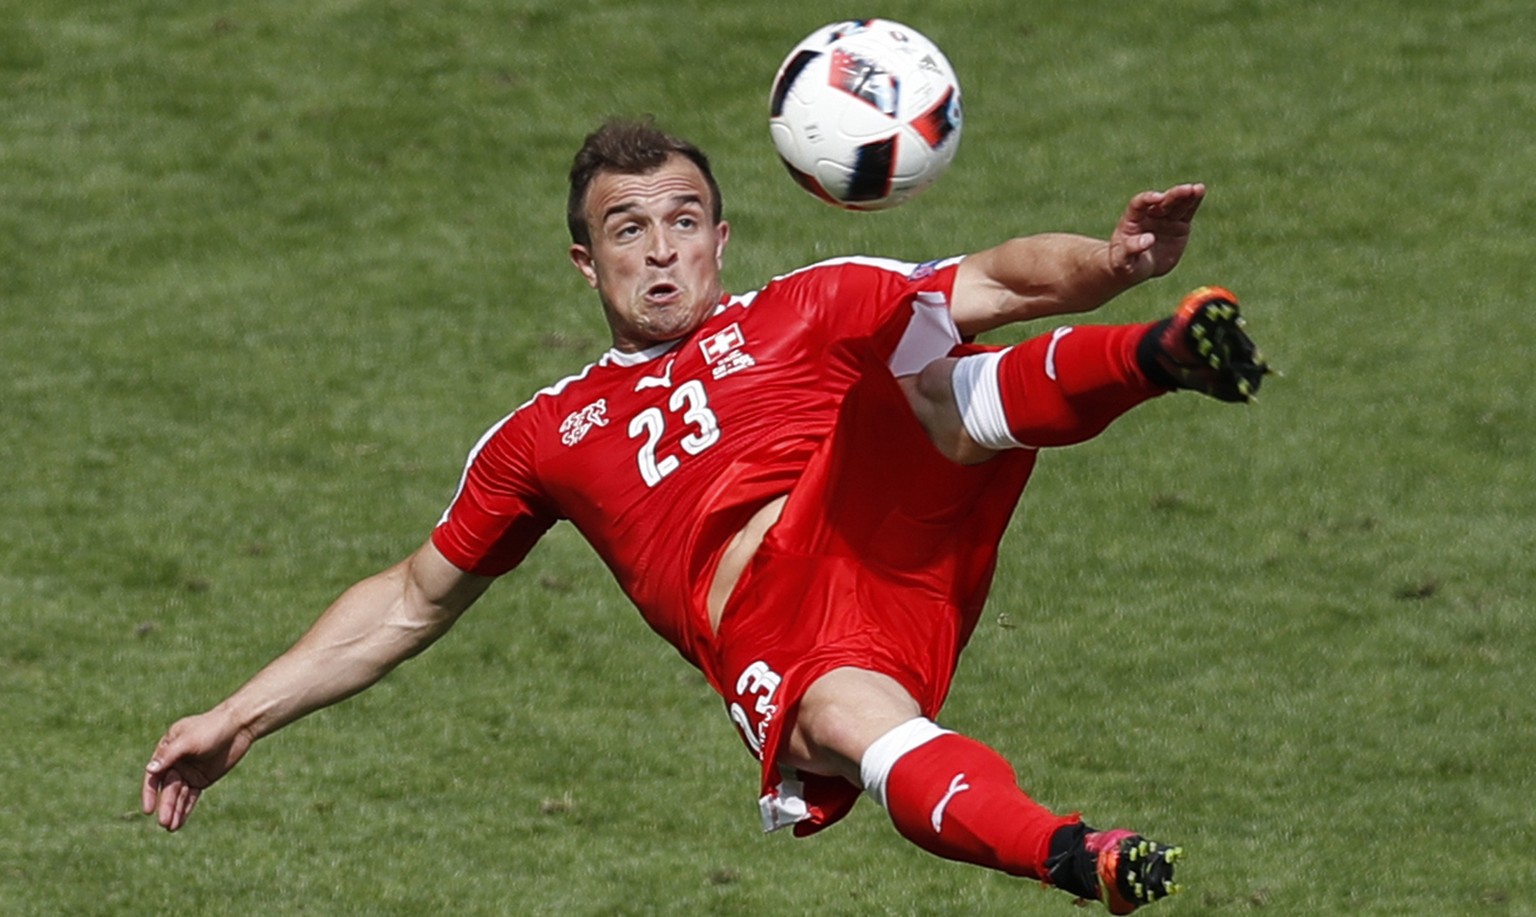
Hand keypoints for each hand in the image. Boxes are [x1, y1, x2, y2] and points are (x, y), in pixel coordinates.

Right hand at [141, 709, 253, 831]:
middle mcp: (174, 763)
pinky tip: (179, 823)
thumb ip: (170, 755)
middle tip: (164, 822)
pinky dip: (185, 809)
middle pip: (167, 788)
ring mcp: (188, 773)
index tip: (148, 809)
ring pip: (178, 795)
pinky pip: (191, 797)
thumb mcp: (189, 740)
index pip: (154, 775)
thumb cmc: (211, 728)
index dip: (149, 793)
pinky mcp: (201, 780)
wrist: (238, 728)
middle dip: (166, 805)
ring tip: (171, 827)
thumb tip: (150, 769)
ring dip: (174, 811)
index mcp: (166, 750)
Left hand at [1108, 183, 1205, 283]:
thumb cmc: (1124, 263)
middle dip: (1174, 195)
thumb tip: (1148, 239)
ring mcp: (1164, 219)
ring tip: (1198, 188)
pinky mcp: (1178, 225)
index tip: (1158, 197)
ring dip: (1187, 195)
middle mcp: (1149, 215)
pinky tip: (1199, 191)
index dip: (1147, 199)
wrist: (1136, 268)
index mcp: (1131, 220)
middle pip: (1162, 201)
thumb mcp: (1122, 259)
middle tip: (1187, 189)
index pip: (1138, 204)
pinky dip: (1193, 202)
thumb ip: (1131, 248)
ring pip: (1176, 204)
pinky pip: (1186, 212)